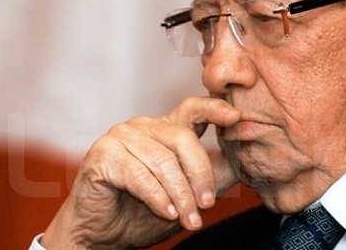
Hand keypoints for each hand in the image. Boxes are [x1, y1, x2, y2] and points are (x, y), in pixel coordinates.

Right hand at [41, 97, 241, 248]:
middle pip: (183, 137)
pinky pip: (139, 175)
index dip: (214, 108)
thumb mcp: (189, 194)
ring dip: (180, 194)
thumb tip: (244, 160)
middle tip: (207, 204)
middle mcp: (142, 127)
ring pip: (163, 160)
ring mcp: (120, 137)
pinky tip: (167, 212)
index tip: (236, 116)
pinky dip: (157, 197)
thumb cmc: (143, 213)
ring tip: (189, 219)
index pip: (192, 109)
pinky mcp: (102, 155)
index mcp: (164, 129)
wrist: (102, 236)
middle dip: (200, 174)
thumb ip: (214, 176)